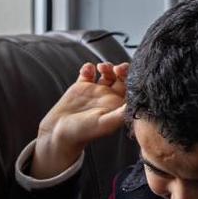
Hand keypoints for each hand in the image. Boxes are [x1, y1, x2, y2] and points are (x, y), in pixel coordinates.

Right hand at [32, 62, 129, 178]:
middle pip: (121, 78)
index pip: (132, 89)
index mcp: (117, 107)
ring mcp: (95, 91)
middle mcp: (108, 98)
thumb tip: (137, 102)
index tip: (126, 75)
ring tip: (100, 68)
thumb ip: (120, 113)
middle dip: (121, 69)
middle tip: (116, 68)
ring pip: (107, 73)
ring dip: (106, 66)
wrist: (60, 132)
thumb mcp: (105, 123)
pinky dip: (89, 67)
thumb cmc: (83, 132)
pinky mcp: (81, 87)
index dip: (132, 78)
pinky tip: (87, 71)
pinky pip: (88, 72)